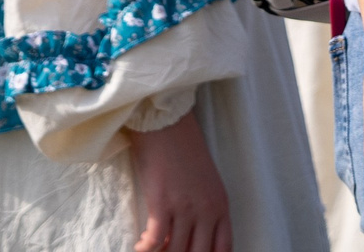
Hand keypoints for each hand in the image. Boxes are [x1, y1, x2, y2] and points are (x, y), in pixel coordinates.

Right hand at [128, 111, 231, 251]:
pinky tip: (140, 246)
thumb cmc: (184, 151)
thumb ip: (205, 211)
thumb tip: (191, 239)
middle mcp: (207, 210)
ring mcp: (186, 208)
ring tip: (152, 249)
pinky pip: (155, 241)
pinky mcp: (162, 204)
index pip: (223, 248)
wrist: (167, 125)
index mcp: (221, 205)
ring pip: (175, 251)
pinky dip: (145, 249)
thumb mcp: (206, 183)